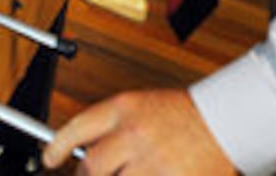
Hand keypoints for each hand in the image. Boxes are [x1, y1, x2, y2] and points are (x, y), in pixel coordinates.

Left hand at [42, 89, 234, 174]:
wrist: (226, 119)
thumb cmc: (184, 113)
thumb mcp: (141, 106)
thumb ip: (112, 126)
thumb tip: (82, 148)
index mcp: (124, 109)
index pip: (76, 129)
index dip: (57, 147)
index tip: (49, 158)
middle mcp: (134, 134)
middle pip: (92, 166)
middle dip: (85, 175)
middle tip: (87, 175)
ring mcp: (152, 162)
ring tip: (123, 175)